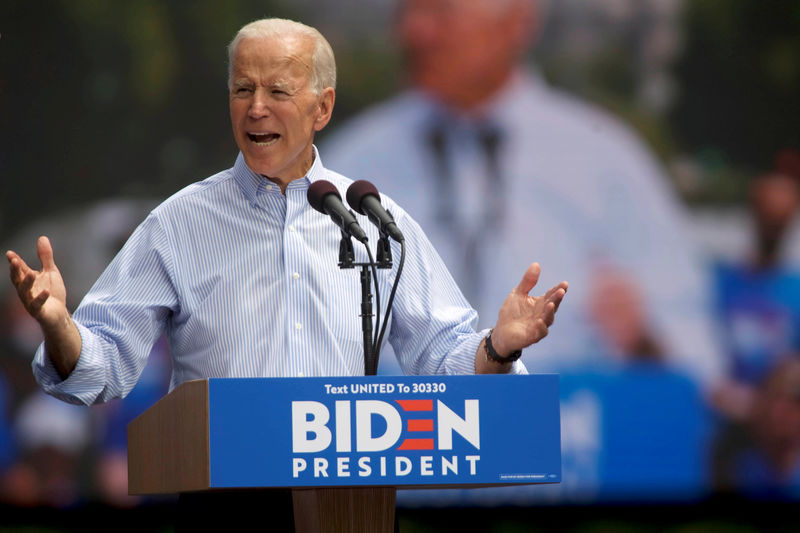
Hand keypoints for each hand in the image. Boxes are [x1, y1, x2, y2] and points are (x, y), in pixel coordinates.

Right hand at [7, 236, 80, 378]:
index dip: (15, 262)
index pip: (19, 270)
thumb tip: (42, 237)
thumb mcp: (50, 272)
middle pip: (18, 280)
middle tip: (14, 261)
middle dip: (15, 271)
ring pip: (24, 293)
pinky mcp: (39, 311)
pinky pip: (37, 305)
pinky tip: (46, 292)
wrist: (59, 314)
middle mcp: (26, 291)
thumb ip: (45, 257)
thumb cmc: (52, 293)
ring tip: (31, 274)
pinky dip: (41, 298)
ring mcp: (31, 301)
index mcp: (28, 280)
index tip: (10, 254)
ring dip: (26, 283)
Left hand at [491, 263, 567, 356]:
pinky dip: (541, 327)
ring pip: (548, 319)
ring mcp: (538, 326)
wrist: (501, 331)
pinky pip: (539, 333)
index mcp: (540, 304)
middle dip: (557, 299)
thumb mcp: (518, 293)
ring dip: (550, 312)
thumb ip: (528, 281)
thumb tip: (536, 264)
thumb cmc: (511, 312)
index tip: (564, 283)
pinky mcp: (531, 337)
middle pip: (552, 306)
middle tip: (561, 291)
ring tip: (550, 304)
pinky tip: (540, 320)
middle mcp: (543, 315)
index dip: (558, 289)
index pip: (551, 295)